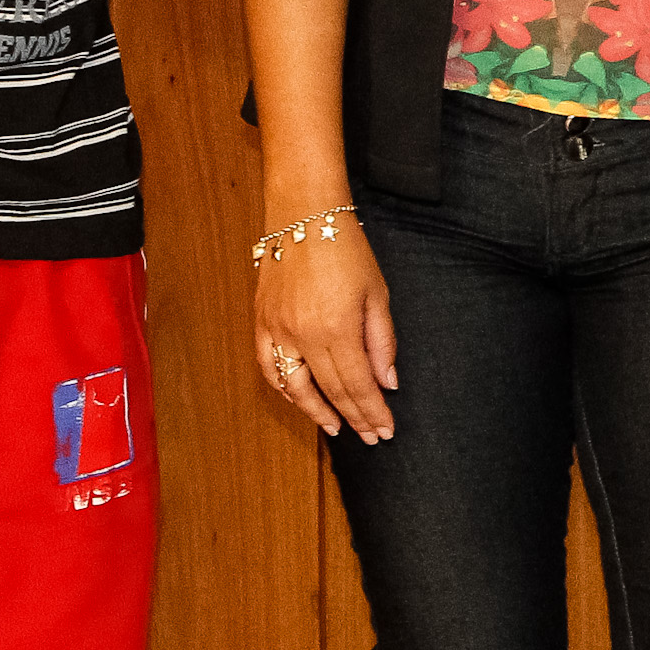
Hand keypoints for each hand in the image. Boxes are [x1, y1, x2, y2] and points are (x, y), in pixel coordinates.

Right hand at [254, 214, 398, 442]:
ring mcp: (278, 329)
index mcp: (338, 327)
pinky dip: (284, 388)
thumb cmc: (346, 247)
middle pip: (332, 390)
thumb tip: (388, 382)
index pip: (358, 385)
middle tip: (370, 436)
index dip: (372, 412)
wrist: (303, 213)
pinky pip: (268, 366)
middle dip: (354, 417)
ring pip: (296, 387)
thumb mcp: (376, 292)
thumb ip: (382, 341)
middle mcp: (304, 334)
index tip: (385, 430)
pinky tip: (299, 398)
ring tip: (336, 427)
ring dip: (317, 412)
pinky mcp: (261, 321)